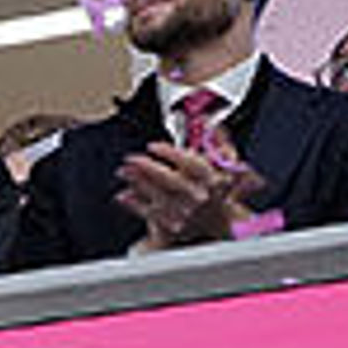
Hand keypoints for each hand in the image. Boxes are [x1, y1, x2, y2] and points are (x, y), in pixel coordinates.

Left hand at [112, 140, 254, 249]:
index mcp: (212, 179)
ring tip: (123, 171)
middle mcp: (199, 196)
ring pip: (156, 195)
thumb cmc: (216, 191)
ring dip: (136, 182)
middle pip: (169, 179)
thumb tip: (205, 120)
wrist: (217, 224)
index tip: (152, 145)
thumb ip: (217, 141)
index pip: (190, 163)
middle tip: (130, 158)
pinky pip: (148, 213)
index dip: (169, 153)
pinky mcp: (172, 226)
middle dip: (146, 167)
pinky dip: (133, 204)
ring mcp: (185, 213)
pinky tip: (123, 195)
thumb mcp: (225, 165)